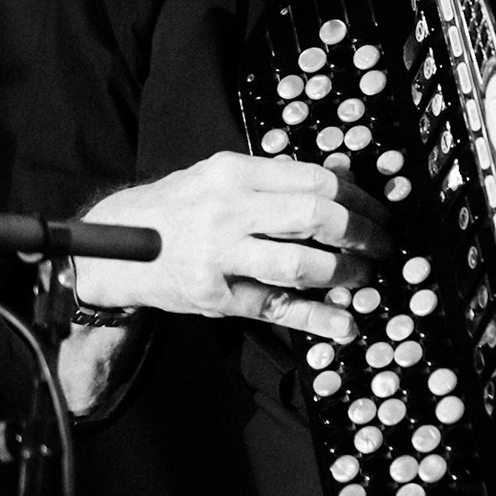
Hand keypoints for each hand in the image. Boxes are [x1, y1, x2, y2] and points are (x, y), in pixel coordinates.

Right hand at [72, 152, 392, 342]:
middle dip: (362, 233)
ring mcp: (218, 255)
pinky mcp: (213, 295)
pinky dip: (315, 317)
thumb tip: (344, 177)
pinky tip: (343, 323)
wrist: (111, 246)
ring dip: (344, 272)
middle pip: (315, 217)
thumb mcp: (222, 177)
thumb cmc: (178, 208)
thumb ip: (277, 179)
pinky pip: (274, 307)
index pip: (315, 180)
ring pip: (299, 264)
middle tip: (383, 244)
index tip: (378, 211)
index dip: (358, 197)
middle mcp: (227, 209)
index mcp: (234, 172)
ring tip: (365, 276)